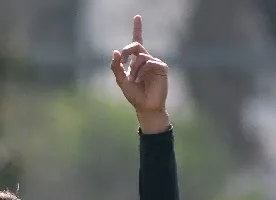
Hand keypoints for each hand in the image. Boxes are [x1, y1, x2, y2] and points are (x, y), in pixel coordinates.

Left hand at [110, 15, 169, 132]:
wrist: (145, 107)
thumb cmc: (134, 96)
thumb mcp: (121, 81)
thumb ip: (116, 67)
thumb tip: (114, 51)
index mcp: (137, 61)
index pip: (138, 41)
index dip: (137, 28)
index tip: (137, 16)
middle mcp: (146, 59)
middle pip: (135, 45)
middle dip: (127, 51)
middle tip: (122, 62)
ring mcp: (154, 63)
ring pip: (140, 56)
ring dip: (134, 69)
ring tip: (135, 80)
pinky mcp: (162, 67)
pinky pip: (149, 62)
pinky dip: (142, 71)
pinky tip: (141, 80)